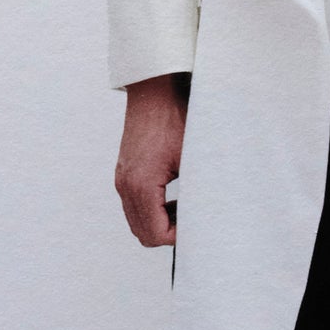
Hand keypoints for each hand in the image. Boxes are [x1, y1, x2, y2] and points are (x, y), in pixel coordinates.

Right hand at [115, 73, 186, 246]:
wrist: (154, 92)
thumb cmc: (174, 119)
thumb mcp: (192, 157)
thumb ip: (196, 191)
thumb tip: (208, 214)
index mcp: (142, 184)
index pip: (155, 233)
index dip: (176, 237)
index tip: (195, 227)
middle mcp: (126, 185)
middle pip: (142, 233)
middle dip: (167, 233)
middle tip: (190, 223)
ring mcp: (121, 178)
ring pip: (136, 220)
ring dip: (158, 222)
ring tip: (183, 210)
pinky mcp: (123, 172)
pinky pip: (133, 204)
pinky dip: (150, 209)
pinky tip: (171, 198)